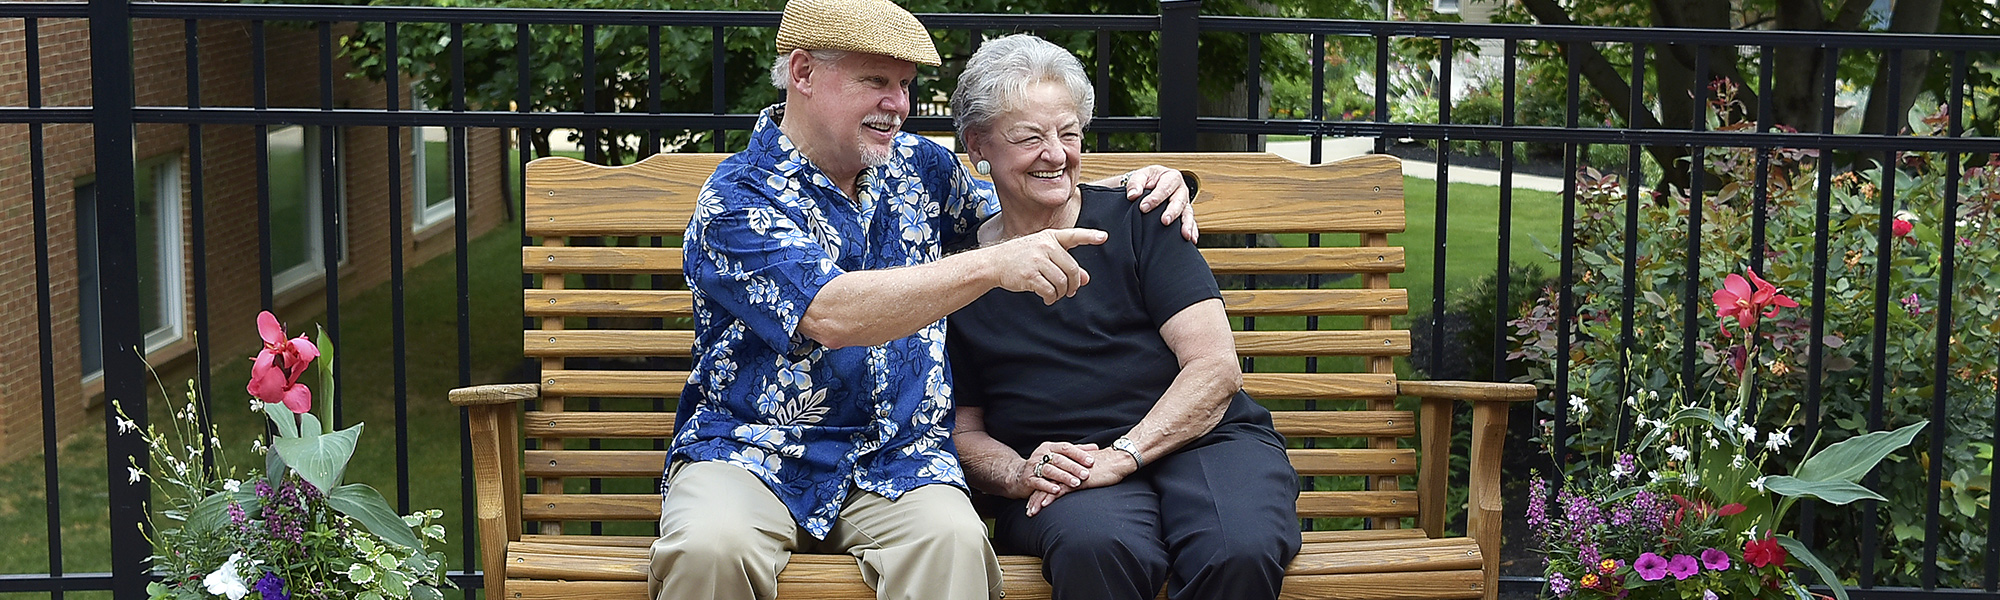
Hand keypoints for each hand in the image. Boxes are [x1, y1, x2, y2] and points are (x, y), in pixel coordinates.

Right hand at [981, 228, 1107, 303]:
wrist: (994, 263)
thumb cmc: (1020, 257)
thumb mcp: (1043, 255)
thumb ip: (1065, 264)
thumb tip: (1085, 279)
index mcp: (1050, 237)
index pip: (1073, 235)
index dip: (1090, 236)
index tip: (1104, 237)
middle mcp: (1045, 246)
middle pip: (1072, 269)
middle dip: (1073, 284)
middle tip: (1070, 291)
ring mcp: (1037, 260)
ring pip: (1062, 282)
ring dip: (1061, 293)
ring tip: (1055, 294)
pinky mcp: (1030, 275)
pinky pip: (1050, 291)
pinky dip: (1051, 298)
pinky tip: (1047, 298)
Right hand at [1013, 441, 1095, 497]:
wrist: (1018, 475)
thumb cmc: (1044, 465)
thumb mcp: (1059, 456)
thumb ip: (1076, 451)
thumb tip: (1095, 447)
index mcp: (1050, 447)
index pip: (1066, 448)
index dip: (1079, 454)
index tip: (1092, 461)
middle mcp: (1041, 455)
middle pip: (1059, 459)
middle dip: (1074, 467)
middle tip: (1086, 474)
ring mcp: (1033, 467)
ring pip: (1050, 470)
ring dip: (1064, 477)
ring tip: (1076, 483)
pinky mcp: (1028, 479)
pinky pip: (1039, 482)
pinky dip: (1048, 486)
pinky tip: (1057, 490)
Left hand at [1025, 447, 1141, 516]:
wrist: (1118, 461)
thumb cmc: (1106, 466)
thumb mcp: (1089, 471)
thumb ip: (1080, 476)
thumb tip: (1078, 482)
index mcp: (1066, 466)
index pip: (1048, 479)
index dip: (1039, 491)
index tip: (1032, 501)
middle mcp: (1065, 469)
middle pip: (1044, 484)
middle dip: (1034, 498)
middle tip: (1028, 510)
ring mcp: (1070, 474)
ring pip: (1048, 488)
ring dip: (1038, 501)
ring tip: (1031, 512)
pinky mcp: (1077, 480)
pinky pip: (1060, 490)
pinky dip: (1050, 498)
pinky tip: (1044, 505)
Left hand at [1121, 165, 1199, 241]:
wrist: (1148, 186)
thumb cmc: (1146, 181)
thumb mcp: (1139, 177)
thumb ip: (1135, 184)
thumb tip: (1132, 195)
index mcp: (1171, 176)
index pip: (1165, 187)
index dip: (1155, 198)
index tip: (1143, 208)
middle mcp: (1180, 189)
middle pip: (1179, 200)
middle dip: (1173, 211)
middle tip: (1165, 221)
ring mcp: (1184, 202)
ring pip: (1188, 212)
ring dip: (1187, 223)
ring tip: (1185, 234)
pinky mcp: (1185, 213)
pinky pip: (1191, 222)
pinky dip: (1192, 230)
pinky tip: (1192, 239)